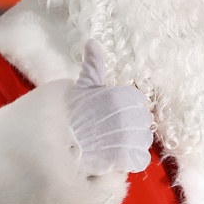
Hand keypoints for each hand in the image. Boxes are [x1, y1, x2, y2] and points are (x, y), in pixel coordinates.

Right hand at [65, 40, 153, 176]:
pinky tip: (118, 157)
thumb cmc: (72, 113)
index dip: (128, 108)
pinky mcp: (125, 159)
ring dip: (133, 144)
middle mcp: (128, 116)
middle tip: (113, 131)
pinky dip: (132, 160)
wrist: (59, 142)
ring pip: (144, 141)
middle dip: (132, 126)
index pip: (139, 102)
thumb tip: (92, 43)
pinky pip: (140, 159)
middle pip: (144, 122)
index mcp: (121, 97)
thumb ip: (93, 65)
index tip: (113, 113)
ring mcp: (128, 139)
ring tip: (114, 144)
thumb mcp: (82, 85)